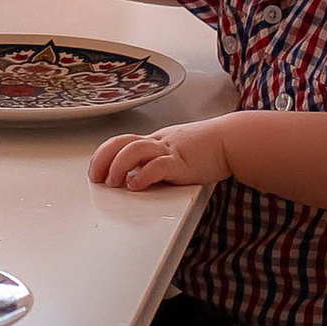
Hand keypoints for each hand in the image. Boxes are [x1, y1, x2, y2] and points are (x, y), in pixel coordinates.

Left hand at [90, 119, 232, 192]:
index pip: (121, 141)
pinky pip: (157, 166)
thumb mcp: (175, 152)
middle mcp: (158, 143)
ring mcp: (169, 151)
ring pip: (134, 151)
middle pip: (121, 143)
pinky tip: (136, 185)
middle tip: (96, 178)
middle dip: (103, 159)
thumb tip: (135, 176)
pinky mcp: (181, 162)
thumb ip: (156, 162)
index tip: (95, 170)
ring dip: (118, 167)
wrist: (231, 141)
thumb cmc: (206, 149)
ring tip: (113, 182)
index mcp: (154, 140)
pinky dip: (143, 175)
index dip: (103, 154)